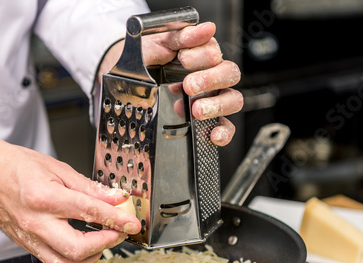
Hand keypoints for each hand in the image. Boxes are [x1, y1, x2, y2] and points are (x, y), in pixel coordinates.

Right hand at [0, 123, 140, 262]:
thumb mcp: (58, 169)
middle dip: (106, 243)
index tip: (132, 223)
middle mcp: (35, 221)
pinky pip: (52, 262)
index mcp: (45, 196)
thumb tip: (115, 198)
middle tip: (118, 232)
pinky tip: (82, 245)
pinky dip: (73, 259)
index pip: (90, 212)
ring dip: (90, 258)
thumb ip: (89, 188)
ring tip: (102, 241)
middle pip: (77, 249)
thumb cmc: (17, 166)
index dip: (117, 219)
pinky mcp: (24, 244)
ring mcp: (28, 237)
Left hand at [143, 22, 242, 145]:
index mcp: (202, 55)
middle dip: (211, 79)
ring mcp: (212, 99)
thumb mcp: (158, 44)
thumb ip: (181, 36)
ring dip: (218, 105)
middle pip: (230, 74)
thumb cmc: (147, 59)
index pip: (215, 52)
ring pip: (233, 99)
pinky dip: (223, 132)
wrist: (129, 80)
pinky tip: (213, 134)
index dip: (201, 56)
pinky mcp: (209, 121)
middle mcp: (211, 77)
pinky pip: (226, 127)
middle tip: (189, 85)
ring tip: (196, 110)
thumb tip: (207, 28)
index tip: (183, 59)